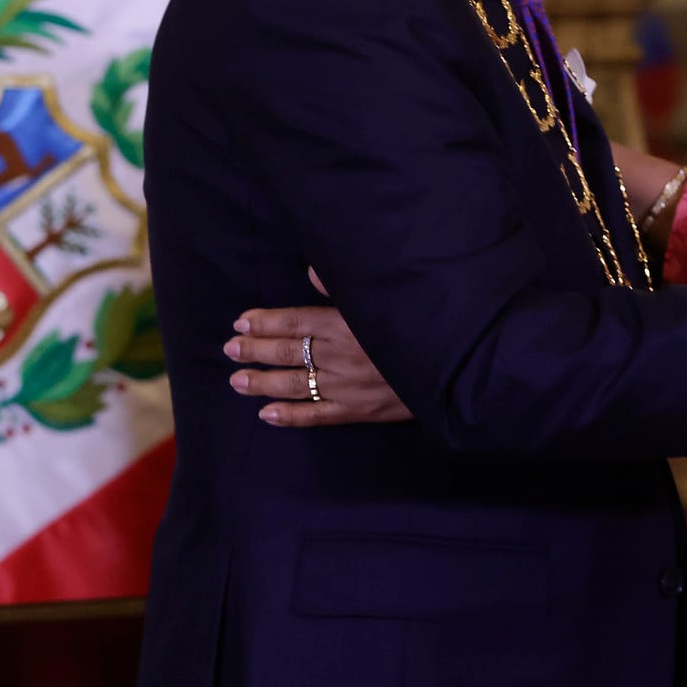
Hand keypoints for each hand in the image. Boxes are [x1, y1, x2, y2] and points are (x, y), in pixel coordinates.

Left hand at [225, 269, 410, 426]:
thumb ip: (346, 286)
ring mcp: (347, 387)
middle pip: (289, 352)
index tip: (241, 322)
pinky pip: (318, 415)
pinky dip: (291, 416)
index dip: (266, 322)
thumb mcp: (388, 298)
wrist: (456, 369)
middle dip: (256, 350)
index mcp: (346, 324)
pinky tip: (268, 414)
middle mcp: (341, 356)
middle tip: (229, 350)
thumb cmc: (420, 327)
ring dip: (263, 383)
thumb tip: (311, 269)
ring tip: (237, 380)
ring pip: (295, 384)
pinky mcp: (358, 410)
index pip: (296, 322)